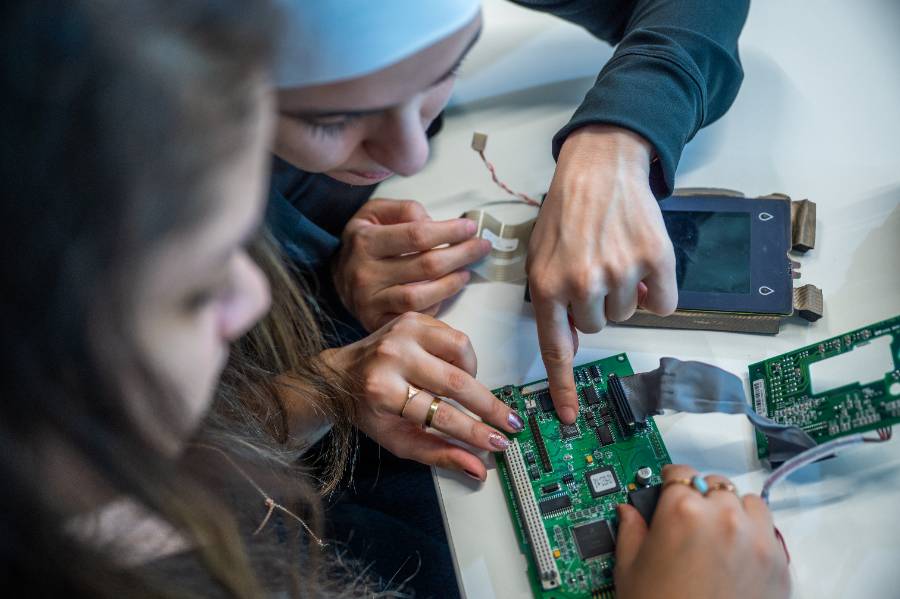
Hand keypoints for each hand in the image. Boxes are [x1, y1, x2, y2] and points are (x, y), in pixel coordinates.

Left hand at [320, 312, 523, 480]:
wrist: (339, 374)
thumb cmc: (370, 409)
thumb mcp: (398, 439)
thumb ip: (438, 454)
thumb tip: (477, 469)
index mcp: (384, 392)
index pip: (441, 416)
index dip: (475, 431)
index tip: (499, 441)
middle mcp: (392, 357)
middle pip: (456, 383)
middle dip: (489, 406)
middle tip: (510, 421)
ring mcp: (403, 333)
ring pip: (461, 350)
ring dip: (474, 375)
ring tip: (470, 393)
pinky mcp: (413, 319)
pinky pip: (454, 336)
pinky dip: (462, 357)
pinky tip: (455, 371)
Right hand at [332, 198, 490, 331]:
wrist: (336, 278)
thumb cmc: (363, 242)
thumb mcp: (374, 213)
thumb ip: (404, 209)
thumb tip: (433, 221)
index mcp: (364, 241)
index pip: (417, 235)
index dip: (449, 231)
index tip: (470, 227)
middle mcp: (365, 273)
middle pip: (426, 265)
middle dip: (461, 254)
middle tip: (482, 247)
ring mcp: (370, 302)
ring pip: (421, 295)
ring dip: (452, 284)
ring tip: (467, 272)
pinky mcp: (376, 323)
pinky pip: (414, 317)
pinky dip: (436, 305)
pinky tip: (447, 292)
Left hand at [527, 125, 677, 422]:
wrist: (600, 167)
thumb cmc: (566, 212)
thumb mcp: (539, 256)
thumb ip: (549, 301)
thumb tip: (566, 344)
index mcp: (547, 285)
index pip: (556, 348)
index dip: (564, 386)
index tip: (570, 417)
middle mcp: (583, 284)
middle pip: (598, 327)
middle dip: (597, 304)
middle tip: (595, 268)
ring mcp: (622, 272)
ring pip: (630, 314)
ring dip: (626, 292)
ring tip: (615, 255)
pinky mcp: (655, 260)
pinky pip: (663, 302)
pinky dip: (657, 287)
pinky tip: (643, 260)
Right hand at [615, 464, 790, 598]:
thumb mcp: (630, 570)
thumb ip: (630, 531)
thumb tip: (628, 514)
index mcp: (682, 511)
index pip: (678, 472)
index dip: (669, 483)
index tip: (668, 491)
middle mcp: (723, 517)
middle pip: (713, 484)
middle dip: (700, 498)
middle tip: (688, 522)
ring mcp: (755, 538)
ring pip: (746, 501)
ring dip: (731, 510)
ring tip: (715, 534)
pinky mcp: (778, 562)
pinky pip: (768, 529)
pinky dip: (754, 533)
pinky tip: (736, 552)